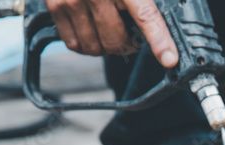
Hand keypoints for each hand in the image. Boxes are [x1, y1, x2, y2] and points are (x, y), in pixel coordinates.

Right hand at [46, 0, 177, 65]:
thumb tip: (153, 19)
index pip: (145, 15)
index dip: (159, 39)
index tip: (169, 59)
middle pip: (116, 40)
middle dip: (127, 46)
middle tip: (131, 41)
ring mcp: (73, 0)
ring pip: (95, 47)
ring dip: (105, 48)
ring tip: (110, 35)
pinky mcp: (55, 6)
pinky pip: (74, 43)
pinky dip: (85, 45)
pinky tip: (91, 33)